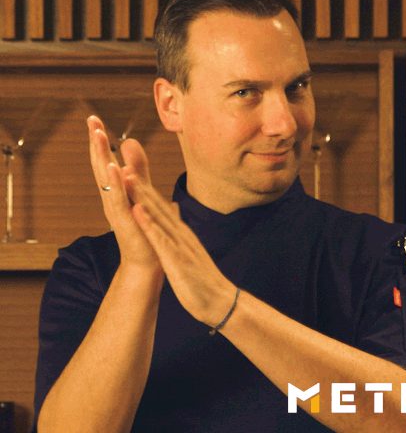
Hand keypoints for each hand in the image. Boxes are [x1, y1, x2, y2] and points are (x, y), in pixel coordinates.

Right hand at [87, 116, 162, 286]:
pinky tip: (113, 166)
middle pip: (101, 165)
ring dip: (101, 155)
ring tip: (97, 134)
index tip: (94, 120)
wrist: (148, 260)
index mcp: (116, 190)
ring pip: (105, 178)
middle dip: (96, 142)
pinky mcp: (125, 220)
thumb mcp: (142, 193)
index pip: (105, 161)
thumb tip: (133, 148)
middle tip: (91, 119)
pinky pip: (118, 199)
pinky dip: (114, 183)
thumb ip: (139, 171)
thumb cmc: (144, 227)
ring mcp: (116, 208)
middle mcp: (112, 197)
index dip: (99, 141)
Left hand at [124, 171, 236, 326]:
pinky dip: (149, 224)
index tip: (132, 174)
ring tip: (128, 177)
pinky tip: (138, 212)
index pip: (161, 209)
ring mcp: (179, 245)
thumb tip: (176, 228)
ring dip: (142, 197)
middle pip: (158, 206)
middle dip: (141, 185)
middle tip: (125, 163)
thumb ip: (182, 240)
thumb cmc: (203, 281)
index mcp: (182, 235)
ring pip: (158, 216)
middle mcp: (180, 234)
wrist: (221, 301)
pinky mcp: (177, 260)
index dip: (146, 191)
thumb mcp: (190, 255)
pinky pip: (161, 240)